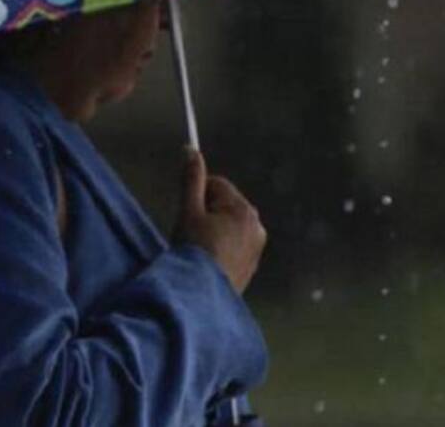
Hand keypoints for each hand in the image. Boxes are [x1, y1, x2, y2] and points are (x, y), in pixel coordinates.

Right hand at [174, 147, 266, 294]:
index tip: (187, 213)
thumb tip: (191, 149)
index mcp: (243, 208)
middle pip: (225, 205)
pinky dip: (222, 248)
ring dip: (215, 231)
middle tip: (191, 233)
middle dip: (207, 214)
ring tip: (199, 249)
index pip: (217, 184)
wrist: (201, 296)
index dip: (197, 196)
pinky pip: (235, 245)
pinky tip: (209, 261)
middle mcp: (256, 224)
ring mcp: (257, 247)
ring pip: (230, 226)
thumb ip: (191, 178)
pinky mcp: (252, 265)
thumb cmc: (193, 249)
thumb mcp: (188, 211)